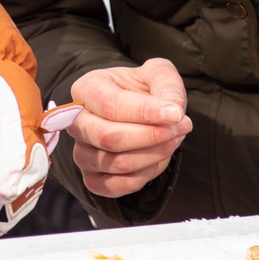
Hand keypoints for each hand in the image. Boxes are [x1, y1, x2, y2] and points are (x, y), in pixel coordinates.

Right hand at [67, 59, 192, 198]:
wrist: (134, 112)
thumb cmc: (141, 90)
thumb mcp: (157, 73)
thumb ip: (167, 83)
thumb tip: (173, 110)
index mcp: (86, 89)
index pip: (110, 105)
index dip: (145, 112)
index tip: (176, 114)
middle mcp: (77, 123)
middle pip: (109, 138)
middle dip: (152, 136)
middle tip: (182, 127)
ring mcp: (81, 153)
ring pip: (116, 163)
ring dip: (154, 154)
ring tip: (174, 139)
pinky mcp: (92, 178)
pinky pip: (116, 186)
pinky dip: (144, 176)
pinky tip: (158, 158)